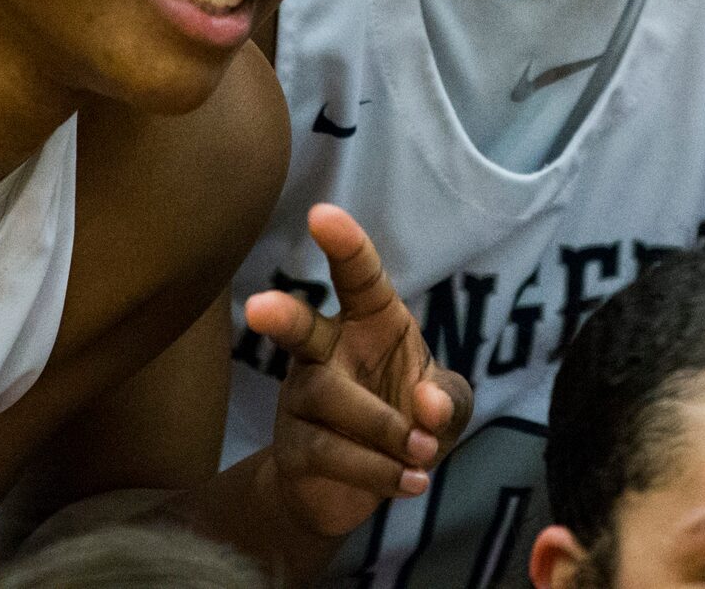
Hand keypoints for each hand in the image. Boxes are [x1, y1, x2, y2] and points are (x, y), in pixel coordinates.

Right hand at [241, 205, 471, 541]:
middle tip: (257, 308)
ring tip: (422, 453)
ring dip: (385, 429)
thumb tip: (425, 404)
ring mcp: (302, 398)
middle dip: (281, 317)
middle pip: (300, 329)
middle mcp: (326, 352)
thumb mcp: (443, 408)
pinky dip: (377, 470)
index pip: (357, 277)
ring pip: (329, 401)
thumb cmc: (405, 422)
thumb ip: (447, 402)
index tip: (322, 214)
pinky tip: (410, 482)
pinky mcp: (294, 447)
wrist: (359, 490)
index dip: (344, 245)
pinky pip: (328, 452)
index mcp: (369, 322)